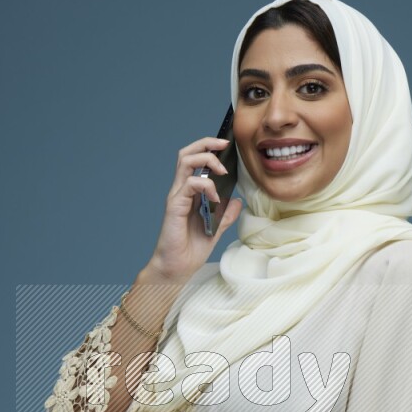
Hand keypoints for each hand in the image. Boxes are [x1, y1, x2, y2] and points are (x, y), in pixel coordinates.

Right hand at [148, 135, 242, 284]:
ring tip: (222, 170)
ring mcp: (177, 196)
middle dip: (207, 143)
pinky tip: (215, 198)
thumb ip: (225, 215)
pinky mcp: (174, 205)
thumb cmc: (190, 250)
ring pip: (186, 161)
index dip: (209, 149)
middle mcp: (181, 190)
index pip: (196, 161)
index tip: (227, 146)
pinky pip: (190, 184)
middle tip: (225, 144)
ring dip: (207, 160)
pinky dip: (206, 186)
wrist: (177, 268)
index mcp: (190, 193)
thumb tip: (237, 200)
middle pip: (188, 153)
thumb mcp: (216, 230)